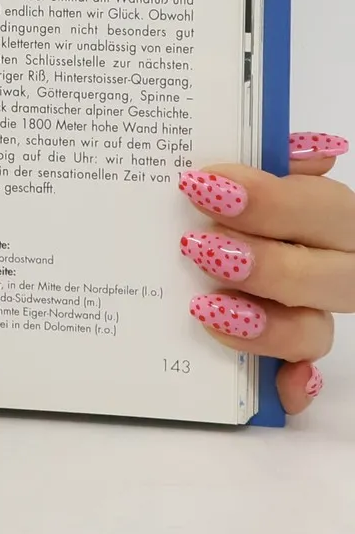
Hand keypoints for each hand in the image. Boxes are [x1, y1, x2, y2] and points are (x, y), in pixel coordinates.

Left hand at [179, 132, 351, 413]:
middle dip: (267, 265)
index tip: (205, 186)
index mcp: (329, 213)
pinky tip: (277, 384)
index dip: (271, 201)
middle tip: (199, 247)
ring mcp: (315, 311)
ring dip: (267, 325)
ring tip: (209, 309)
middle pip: (330, 276)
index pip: (324, 208)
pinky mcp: (291, 352)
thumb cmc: (237, 194)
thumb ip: (272, 156)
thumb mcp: (252, 167)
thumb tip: (307, 148)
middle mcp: (335, 266)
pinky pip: (302, 377)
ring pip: (314, 330)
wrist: (217, 228)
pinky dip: (290, 383)